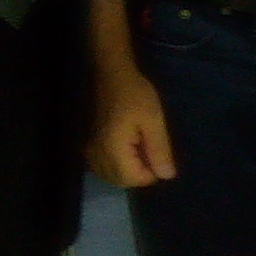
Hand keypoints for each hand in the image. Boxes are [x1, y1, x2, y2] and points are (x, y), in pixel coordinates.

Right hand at [88, 62, 176, 186]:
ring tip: (139, 146)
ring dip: (128, 169)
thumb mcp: (154, 121)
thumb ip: (160, 151)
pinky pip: (102, 166)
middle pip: (121, 181)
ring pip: (111, 175)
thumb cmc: (136, 94)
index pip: (134, 179)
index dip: (151, 172)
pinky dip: (116, 164)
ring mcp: (90, 151)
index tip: (157, 152)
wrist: (112, 75)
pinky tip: (126, 148)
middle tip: (149, 148)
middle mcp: (97, 155)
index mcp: (113, 150)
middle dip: (139, 172)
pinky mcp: (88, 145)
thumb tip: (167, 176)